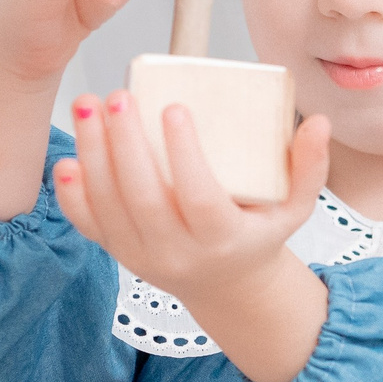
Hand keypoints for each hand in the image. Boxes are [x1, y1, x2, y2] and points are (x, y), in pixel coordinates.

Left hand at [54, 92, 334, 381]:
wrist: (226, 286)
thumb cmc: (259, 233)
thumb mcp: (295, 207)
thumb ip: (310, 166)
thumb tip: (315, 121)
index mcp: (223, 240)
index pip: (200, 199)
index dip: (185, 155)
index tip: (174, 108)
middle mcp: (178, 254)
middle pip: (143, 199)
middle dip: (124, 144)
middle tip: (118, 96)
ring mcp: (143, 257)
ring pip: (109, 208)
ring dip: (93, 155)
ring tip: (86, 105)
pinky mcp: (119, 253)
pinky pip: (89, 227)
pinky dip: (73, 195)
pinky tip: (67, 159)